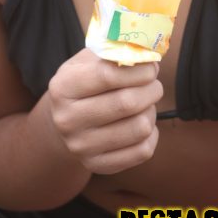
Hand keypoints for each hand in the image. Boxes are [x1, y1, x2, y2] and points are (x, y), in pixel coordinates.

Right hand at [48, 48, 162, 174]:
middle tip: (154, 83)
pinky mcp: (98, 166)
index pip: (109, 75)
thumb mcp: (87, 61)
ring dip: (151, 111)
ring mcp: (81, 147)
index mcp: (63, 87)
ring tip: (146, 103)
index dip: (138, 69)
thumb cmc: (83, 84)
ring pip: (139, 127)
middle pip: (127, 103)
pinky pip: (143, 151)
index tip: (151, 66)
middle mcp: (67, 120)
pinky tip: (142, 122)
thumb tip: (147, 52)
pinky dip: (151, 134)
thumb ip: (113, 52)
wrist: (63, 123)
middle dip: (151, 89)